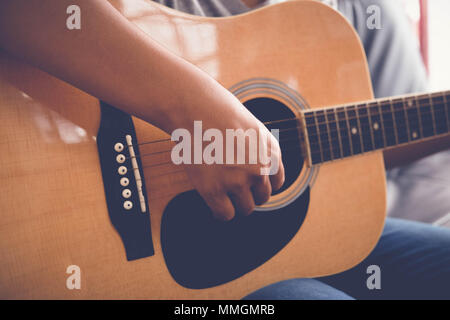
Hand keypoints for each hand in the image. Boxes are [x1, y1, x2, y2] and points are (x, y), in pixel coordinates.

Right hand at [168, 77, 284, 220]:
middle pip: (262, 198)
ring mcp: (237, 181)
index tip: (248, 181)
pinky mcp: (214, 189)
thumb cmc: (219, 114)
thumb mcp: (253, 129)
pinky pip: (225, 214)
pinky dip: (220, 212)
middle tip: (231, 185)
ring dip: (236, 203)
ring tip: (222, 192)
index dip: (262, 183)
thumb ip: (260, 151)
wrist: (196, 108)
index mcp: (271, 153)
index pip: (277, 183)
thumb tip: (256, 179)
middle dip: (249, 194)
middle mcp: (259, 169)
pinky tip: (214, 203)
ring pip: (246, 208)